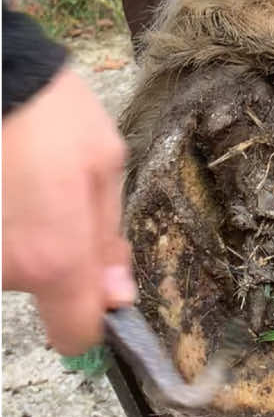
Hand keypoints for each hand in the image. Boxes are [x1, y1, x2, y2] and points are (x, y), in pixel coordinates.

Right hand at [2, 68, 135, 354]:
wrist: (0, 81)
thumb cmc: (52, 114)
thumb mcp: (107, 166)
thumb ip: (110, 237)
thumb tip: (118, 292)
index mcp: (58, 258)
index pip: (75, 335)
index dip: (94, 315)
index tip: (100, 286)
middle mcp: (11, 269)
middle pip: (46, 292)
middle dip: (62, 259)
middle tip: (66, 201)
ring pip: (17, 267)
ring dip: (29, 237)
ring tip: (33, 183)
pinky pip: (0, 243)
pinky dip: (6, 222)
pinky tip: (11, 184)